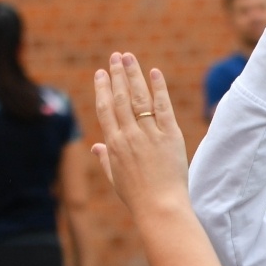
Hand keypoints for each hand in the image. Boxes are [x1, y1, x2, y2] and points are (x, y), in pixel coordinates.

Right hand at [91, 53, 187, 215]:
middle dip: (117, 75)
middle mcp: (129, 135)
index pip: (105, 109)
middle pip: (121, 98)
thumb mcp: (116, 179)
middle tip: (116, 56)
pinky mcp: (170, 136)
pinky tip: (154, 72)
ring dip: (133, 75)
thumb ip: (105, 160)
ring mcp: (149, 134)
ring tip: (129, 57)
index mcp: (113, 144)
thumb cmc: (138, 197)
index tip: (101, 73)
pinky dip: (158, 88)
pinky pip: (163, 107)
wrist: (160, 208)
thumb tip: (95, 147)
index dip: (103, 88)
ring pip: (139, 98)